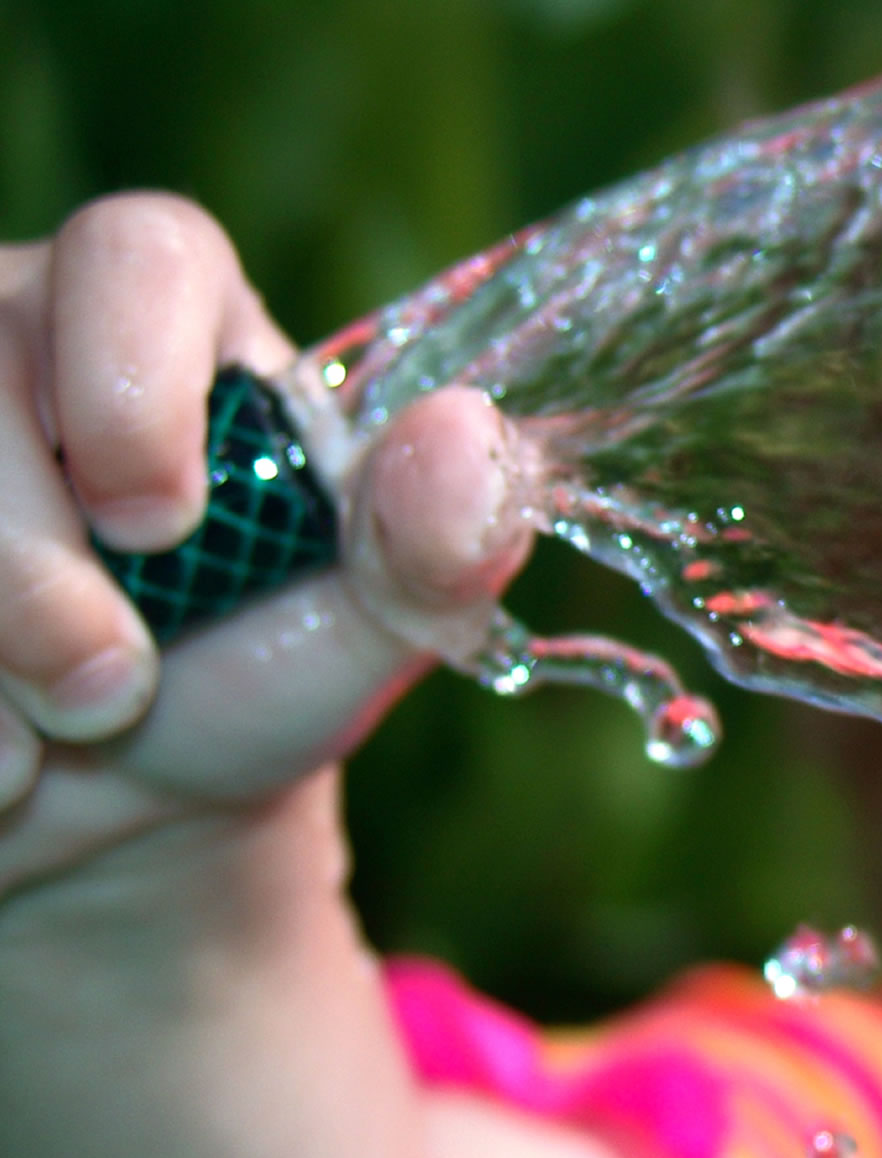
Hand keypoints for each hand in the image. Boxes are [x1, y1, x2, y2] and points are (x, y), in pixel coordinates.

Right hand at [0, 191, 533, 907]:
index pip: (138, 253)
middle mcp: (22, 329)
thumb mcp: (368, 629)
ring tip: (53, 732)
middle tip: (113, 690)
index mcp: (179, 319)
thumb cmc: (258, 678)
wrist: (138, 807)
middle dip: (32, 575)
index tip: (160, 526)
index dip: (130, 382)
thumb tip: (464, 436)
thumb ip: (431, 546)